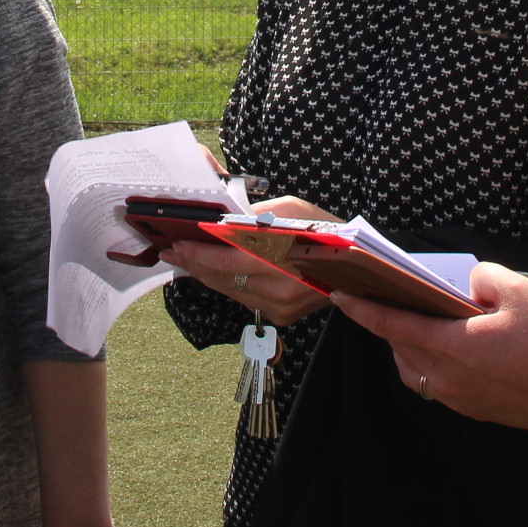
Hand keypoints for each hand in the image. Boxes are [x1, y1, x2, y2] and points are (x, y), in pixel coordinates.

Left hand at [155, 194, 331, 326]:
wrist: (355, 262)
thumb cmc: (324, 229)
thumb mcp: (290, 211)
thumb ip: (253, 217)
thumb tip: (217, 222)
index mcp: (283, 259)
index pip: (227, 262)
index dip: (199, 254)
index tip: (178, 245)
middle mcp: (280, 288)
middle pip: (223, 279)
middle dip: (194, 264)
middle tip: (172, 252)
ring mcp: (280, 306)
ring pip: (229, 291)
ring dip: (205, 275)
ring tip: (185, 260)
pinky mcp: (281, 316)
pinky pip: (243, 299)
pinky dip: (225, 285)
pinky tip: (211, 273)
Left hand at [330, 263, 527, 432]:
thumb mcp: (519, 290)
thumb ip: (484, 278)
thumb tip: (469, 289)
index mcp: (449, 346)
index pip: (390, 325)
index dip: (361, 309)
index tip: (339, 296)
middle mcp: (447, 378)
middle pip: (400, 350)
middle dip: (390, 326)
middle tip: (390, 303)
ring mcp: (461, 399)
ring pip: (417, 372)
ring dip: (411, 350)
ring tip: (423, 326)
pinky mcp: (478, 412)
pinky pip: (440, 387)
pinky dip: (435, 367)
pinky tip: (456, 351)